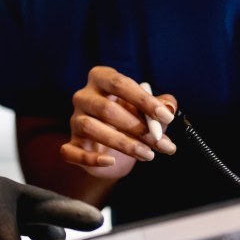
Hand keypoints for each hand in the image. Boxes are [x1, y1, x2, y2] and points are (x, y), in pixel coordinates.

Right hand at [62, 67, 177, 177]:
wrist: (112, 149)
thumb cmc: (131, 120)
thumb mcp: (149, 110)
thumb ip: (162, 105)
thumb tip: (168, 107)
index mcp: (102, 79)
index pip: (119, 84)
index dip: (143, 100)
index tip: (165, 116)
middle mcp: (84, 96)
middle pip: (106, 108)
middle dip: (138, 127)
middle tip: (161, 142)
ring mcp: (75, 120)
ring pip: (91, 128)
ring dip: (123, 143)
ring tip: (148, 155)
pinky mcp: (71, 144)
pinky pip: (72, 151)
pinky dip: (91, 158)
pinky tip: (110, 161)